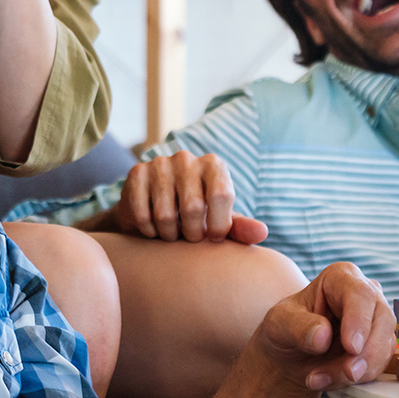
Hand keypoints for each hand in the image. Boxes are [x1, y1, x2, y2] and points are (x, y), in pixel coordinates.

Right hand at [113, 150, 267, 244]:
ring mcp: (159, 163)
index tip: (214, 239)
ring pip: (166, 215)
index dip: (218, 226)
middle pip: (193, 207)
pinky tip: (152, 228)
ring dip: (169, 235)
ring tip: (172, 234)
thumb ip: (240, 228)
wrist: (153, 211)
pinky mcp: (136, 173)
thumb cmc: (196, 219)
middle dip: (192, 234)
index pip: (221, 195)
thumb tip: (262, 232)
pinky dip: (148, 231)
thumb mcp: (219, 223)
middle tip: (190, 238)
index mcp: (213, 165)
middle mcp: (186, 158)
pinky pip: (142, 215)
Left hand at [254, 262, 395, 394]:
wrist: (293, 354)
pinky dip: (358, 379)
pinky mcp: (380, 345)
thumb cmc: (287, 328)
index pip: (360, 293)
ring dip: (356, 370)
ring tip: (321, 378)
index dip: (359, 320)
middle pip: (382, 319)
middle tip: (344, 373)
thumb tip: (323, 335)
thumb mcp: (279, 324)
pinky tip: (330, 381)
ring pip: (384, 346)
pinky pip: (380, 364)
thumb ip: (298, 327)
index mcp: (339, 278)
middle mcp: (364, 294)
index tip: (351, 347)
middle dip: (364, 353)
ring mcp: (375, 320)